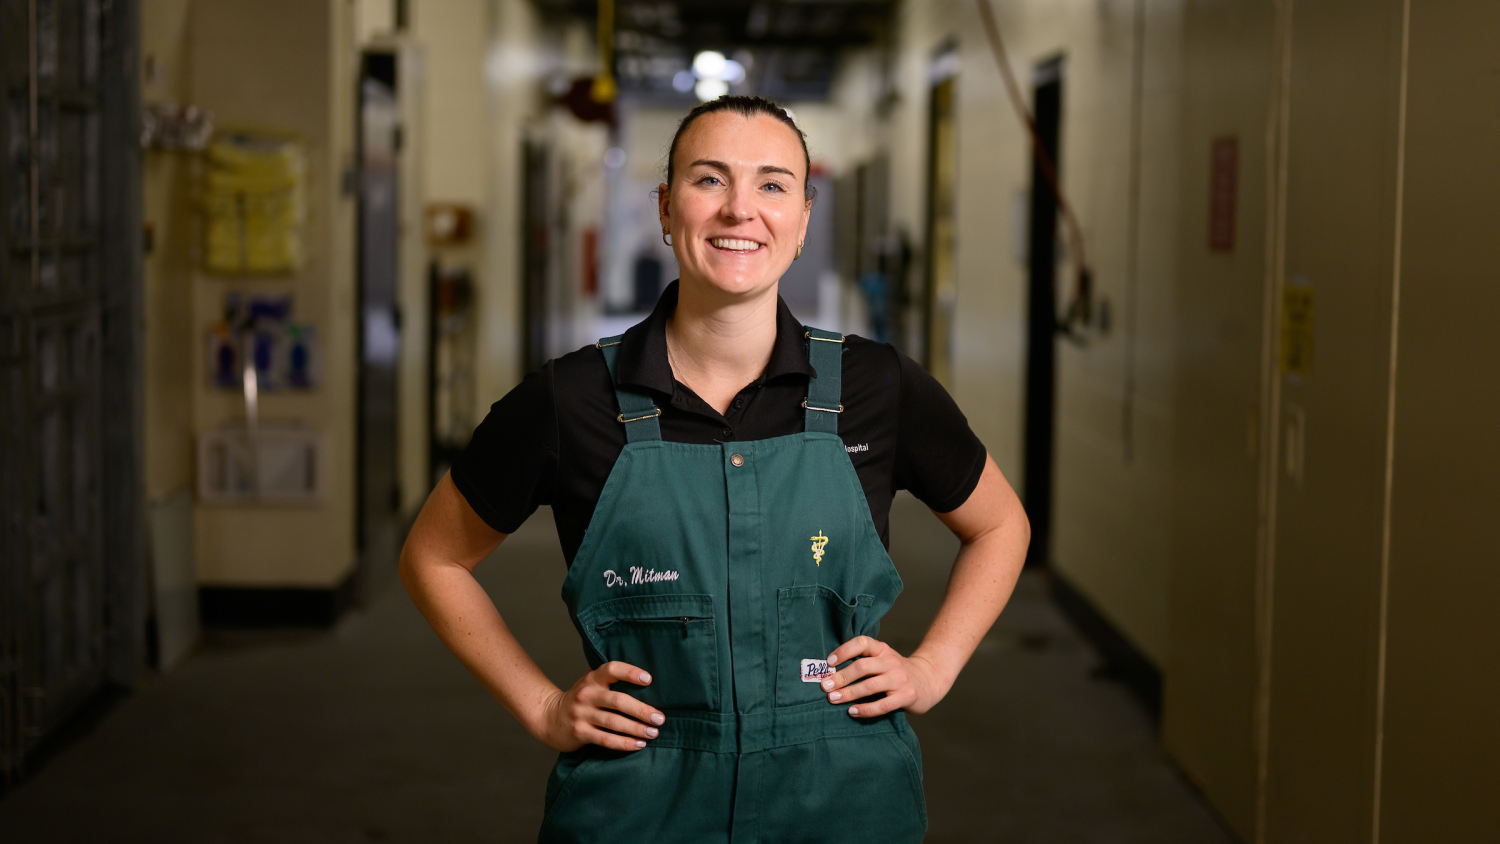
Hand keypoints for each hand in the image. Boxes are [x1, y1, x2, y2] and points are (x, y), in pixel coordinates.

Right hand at [534, 662, 666, 751]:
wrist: (549, 717)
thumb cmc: (581, 699)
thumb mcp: (591, 683)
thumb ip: (610, 680)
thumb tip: (648, 684)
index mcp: (593, 679)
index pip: (612, 670)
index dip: (630, 672)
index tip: (648, 679)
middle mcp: (587, 694)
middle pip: (618, 701)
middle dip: (641, 710)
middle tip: (659, 718)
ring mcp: (582, 714)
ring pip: (614, 722)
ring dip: (636, 728)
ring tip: (653, 733)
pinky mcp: (580, 732)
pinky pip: (606, 739)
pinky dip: (624, 743)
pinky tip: (638, 744)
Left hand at [822, 636, 945, 716]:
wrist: (929, 680)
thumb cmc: (896, 672)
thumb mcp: (883, 660)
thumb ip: (864, 662)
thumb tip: (830, 673)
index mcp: (882, 649)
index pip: (862, 643)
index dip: (844, 650)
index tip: (829, 662)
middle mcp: (891, 661)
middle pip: (863, 666)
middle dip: (841, 677)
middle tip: (825, 686)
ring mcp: (900, 679)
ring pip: (870, 686)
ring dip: (849, 693)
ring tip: (833, 699)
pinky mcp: (906, 696)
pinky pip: (883, 705)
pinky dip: (866, 709)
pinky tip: (852, 711)